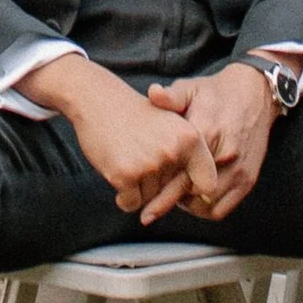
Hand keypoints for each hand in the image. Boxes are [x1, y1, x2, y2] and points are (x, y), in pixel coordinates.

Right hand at [24, 57, 225, 224]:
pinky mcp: (125, 174)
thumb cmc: (135, 115)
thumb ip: (190, 157)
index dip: (193, 189)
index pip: (207, 184)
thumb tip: (206, 198)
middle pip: (171, 193)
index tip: (178, 183)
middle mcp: (173, 150)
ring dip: (137, 188)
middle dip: (155, 184)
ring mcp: (149, 163)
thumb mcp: (172, 125)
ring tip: (127, 155)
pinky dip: (123, 196)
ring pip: (150, 199)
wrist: (95, 99)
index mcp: (191, 137)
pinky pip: (130, 204)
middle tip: (141, 155)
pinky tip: (116, 169)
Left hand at [149, 62, 278, 219]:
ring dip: (189, 206)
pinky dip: (206, 209)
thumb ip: (170, 96)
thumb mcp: (190, 88)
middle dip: (170, 201)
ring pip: (207, 205)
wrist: (255, 94)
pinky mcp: (248, 179)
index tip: (144, 211)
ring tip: (175, 196)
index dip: (161, 195)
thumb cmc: (216, 93)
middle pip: (191, 193)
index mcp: (205, 133)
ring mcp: (238, 170)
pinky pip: (224, 207)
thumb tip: (152, 93)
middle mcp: (224, 155)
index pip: (179, 173)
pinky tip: (194, 198)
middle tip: (154, 201)